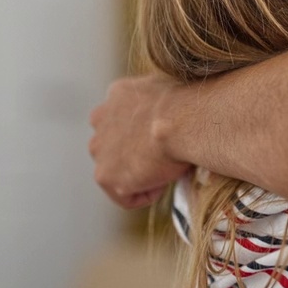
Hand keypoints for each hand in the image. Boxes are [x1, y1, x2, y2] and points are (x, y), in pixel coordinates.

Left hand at [88, 74, 191, 208]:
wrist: (182, 121)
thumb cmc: (188, 106)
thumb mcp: (170, 91)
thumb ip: (158, 103)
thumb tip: (173, 117)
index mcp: (117, 94)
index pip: (125, 118)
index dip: (146, 134)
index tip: (165, 140)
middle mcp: (100, 118)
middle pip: (115, 146)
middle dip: (136, 155)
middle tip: (164, 157)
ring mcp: (99, 148)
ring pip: (118, 171)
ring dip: (140, 175)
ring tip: (166, 168)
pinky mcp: (105, 175)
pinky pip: (126, 196)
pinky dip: (147, 193)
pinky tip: (163, 179)